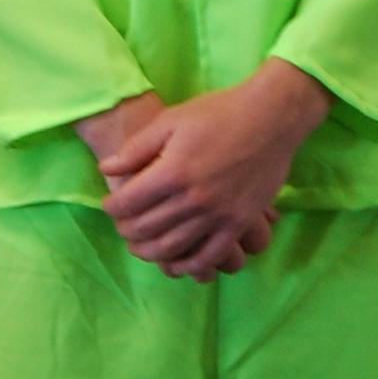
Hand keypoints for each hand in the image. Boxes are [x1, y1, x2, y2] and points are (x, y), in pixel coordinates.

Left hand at [88, 61, 330, 278]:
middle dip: (126, 230)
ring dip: (149, 252)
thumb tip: (106, 169)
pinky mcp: (238, 223)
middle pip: (146, 229)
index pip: (128, 203)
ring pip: (172, 248)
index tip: (110, 205)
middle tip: (122, 226)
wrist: (271, 117)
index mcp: (172, 171)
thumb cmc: (218, 113)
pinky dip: (188, 266)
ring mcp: (218, 215)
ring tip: (140, 246)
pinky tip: (176, 263)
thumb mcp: (171, 120)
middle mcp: (193, 199)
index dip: (112, 208)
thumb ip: (136, 148)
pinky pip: (210, 256)